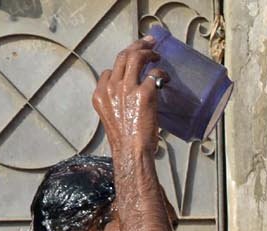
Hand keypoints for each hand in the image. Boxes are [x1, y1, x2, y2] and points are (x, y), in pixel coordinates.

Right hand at [93, 38, 163, 162]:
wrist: (131, 151)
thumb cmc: (125, 141)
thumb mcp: (111, 119)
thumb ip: (116, 104)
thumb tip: (129, 99)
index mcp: (100, 95)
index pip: (108, 72)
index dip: (122, 65)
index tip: (132, 64)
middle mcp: (111, 88)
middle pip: (122, 57)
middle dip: (136, 46)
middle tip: (148, 43)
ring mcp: (127, 89)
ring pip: (135, 58)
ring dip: (147, 52)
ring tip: (156, 54)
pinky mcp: (144, 93)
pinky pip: (154, 74)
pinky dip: (161, 73)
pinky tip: (166, 77)